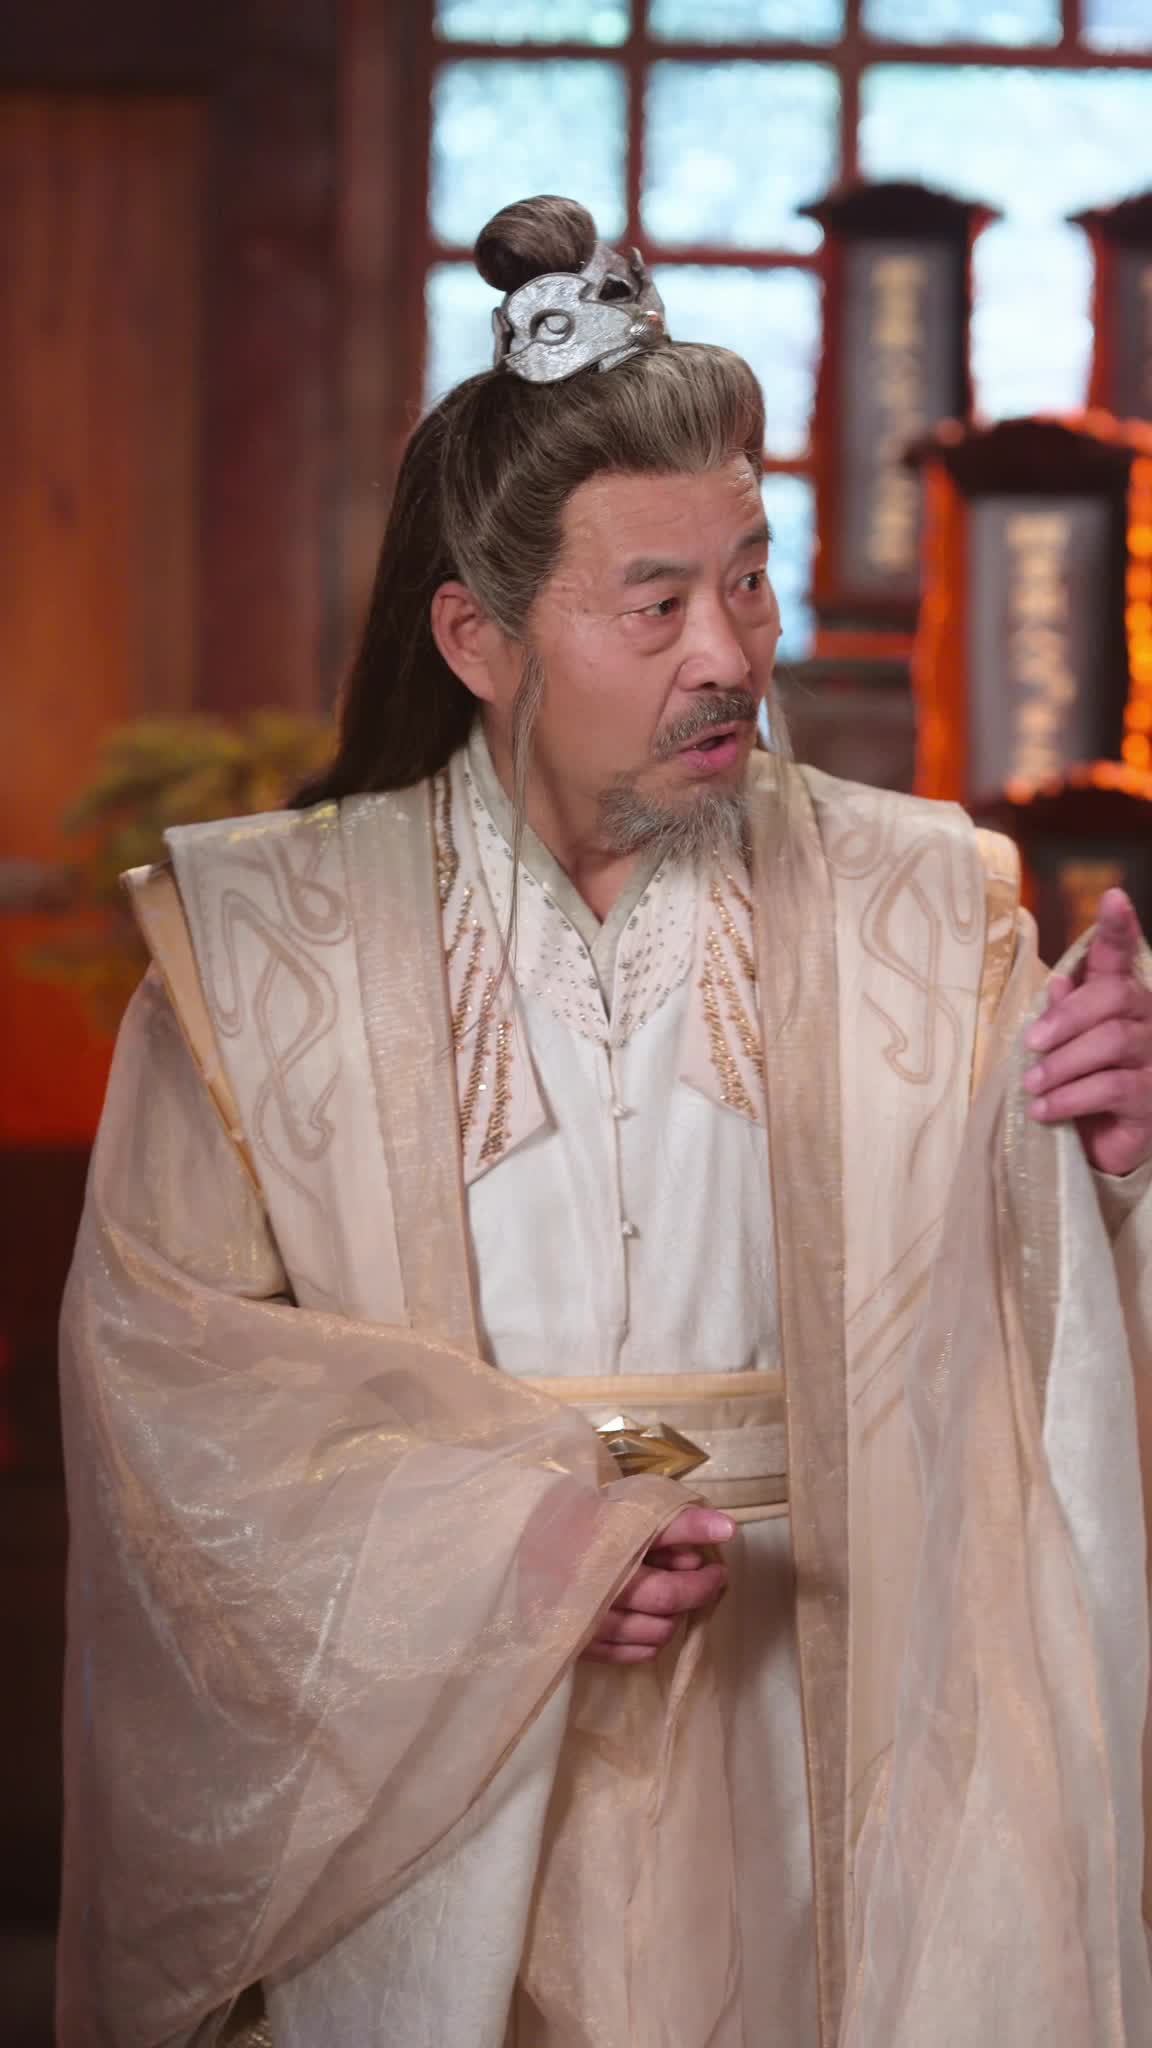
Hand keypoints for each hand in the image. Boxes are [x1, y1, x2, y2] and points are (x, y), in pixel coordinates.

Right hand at [582, 1506, 734, 1665]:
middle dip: (695, 1594)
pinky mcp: (573, 1642)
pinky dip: (648, 1643)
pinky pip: (626, 1655)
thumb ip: (678, 1522)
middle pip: (662, 1605)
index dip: (702, 1579)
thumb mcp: (630, 1508)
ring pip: (650, 1634)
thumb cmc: (585, 1517)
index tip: (717, 1568)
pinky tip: (651, 1621)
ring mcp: (582, 1621)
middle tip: (706, 1580)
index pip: (669, 1581)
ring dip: (671, 1618)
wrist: (523, 1536)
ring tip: (671, 1598)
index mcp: (606, 1550)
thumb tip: (728, 1529)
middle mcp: (594, 1589)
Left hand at [1024, 888, 1151, 1178]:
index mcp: (1123, 1000)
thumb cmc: (1080, 1086)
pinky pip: (1110, 1089)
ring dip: (1063, 1062)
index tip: (1112, 898)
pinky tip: (1044, 1110)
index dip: (1118, 928)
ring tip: (1033, 1083)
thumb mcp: (1063, 1048)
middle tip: (1032, 1042)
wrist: (1102, 1149)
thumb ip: (1063, 1014)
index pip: (1122, 957)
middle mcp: (1149, 1022)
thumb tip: (1058, 981)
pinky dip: (1069, 1098)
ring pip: (1112, 1043)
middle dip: (1067, 1017)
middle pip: (1115, 998)